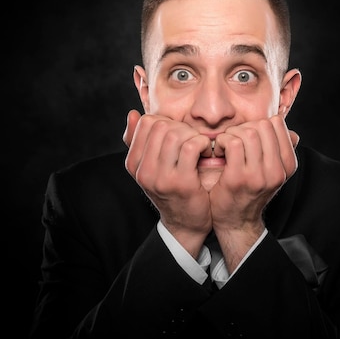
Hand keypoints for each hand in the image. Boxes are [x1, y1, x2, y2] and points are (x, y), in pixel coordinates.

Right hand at [123, 110, 211, 255]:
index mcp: (133, 164)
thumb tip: (133, 114)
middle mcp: (143, 171)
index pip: (146, 123)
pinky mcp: (181, 183)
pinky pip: (191, 146)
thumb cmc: (172, 190)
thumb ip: (141, 142)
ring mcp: (160, 178)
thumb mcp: (153, 167)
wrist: (186, 224)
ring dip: (193, 136)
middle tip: (192, 140)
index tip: (178, 135)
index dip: (167, 122)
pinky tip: (206, 153)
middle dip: (182, 128)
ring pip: (176, 134)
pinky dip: (203, 144)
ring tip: (199, 147)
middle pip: (161, 125)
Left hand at [209, 115, 298, 269]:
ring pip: (248, 132)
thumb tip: (279, 120)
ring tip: (226, 147)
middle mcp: (276, 170)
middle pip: (262, 125)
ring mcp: (258, 176)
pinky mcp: (238, 178)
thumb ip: (277, 147)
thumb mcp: (271, 170)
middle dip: (244, 127)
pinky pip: (232, 143)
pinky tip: (218, 152)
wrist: (236, 221)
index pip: (277, 124)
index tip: (248, 137)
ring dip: (231, 134)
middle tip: (234, 141)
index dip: (258, 124)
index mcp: (287, 165)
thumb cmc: (250, 190)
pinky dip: (221, 142)